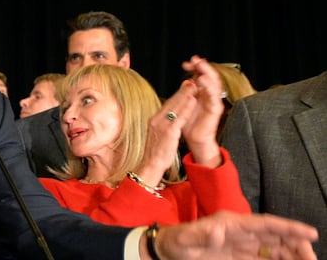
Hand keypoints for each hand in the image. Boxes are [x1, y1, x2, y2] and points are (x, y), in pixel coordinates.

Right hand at [135, 79, 196, 185]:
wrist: (150, 165)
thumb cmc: (156, 152)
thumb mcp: (157, 135)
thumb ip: (163, 125)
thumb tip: (169, 117)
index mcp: (154, 120)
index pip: (167, 105)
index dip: (177, 95)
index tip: (184, 86)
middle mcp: (156, 120)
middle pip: (171, 103)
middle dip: (181, 91)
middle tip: (190, 81)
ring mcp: (161, 126)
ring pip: (175, 107)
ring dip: (185, 95)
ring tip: (193, 86)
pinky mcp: (169, 133)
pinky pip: (179, 118)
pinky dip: (186, 108)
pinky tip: (192, 101)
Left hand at [151, 211, 317, 259]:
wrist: (167, 249)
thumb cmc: (176, 242)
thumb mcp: (186, 239)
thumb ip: (202, 235)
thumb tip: (219, 231)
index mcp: (232, 223)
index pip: (265, 224)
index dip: (289, 227)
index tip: (310, 234)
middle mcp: (240, 231)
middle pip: (275, 236)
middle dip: (296, 244)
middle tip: (311, 258)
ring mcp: (240, 244)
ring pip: (273, 248)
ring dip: (290, 254)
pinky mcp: (238, 256)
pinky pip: (263, 259)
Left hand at [180, 55, 223, 166]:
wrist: (194, 139)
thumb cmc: (188, 122)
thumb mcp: (184, 104)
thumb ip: (186, 92)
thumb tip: (186, 79)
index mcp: (202, 92)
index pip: (202, 75)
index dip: (196, 68)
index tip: (187, 62)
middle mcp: (210, 96)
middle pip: (210, 77)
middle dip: (203, 67)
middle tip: (196, 59)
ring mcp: (213, 102)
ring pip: (214, 85)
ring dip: (208, 75)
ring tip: (200, 68)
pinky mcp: (215, 111)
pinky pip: (214, 98)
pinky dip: (209, 89)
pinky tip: (202, 82)